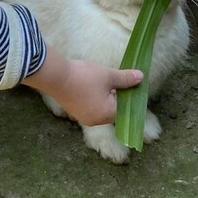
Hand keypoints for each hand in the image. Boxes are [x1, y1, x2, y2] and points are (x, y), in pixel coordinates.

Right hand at [21, 47, 141, 126]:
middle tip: (115, 79)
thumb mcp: (109, 76)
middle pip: (112, 109)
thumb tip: (141, 78)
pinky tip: (90, 83)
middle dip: (116, 95)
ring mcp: (82, 116)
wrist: (55, 76)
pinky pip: (89, 105)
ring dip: (104, 95)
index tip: (129, 83)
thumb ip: (126, 79)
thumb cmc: (85, 77)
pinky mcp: (73, 110)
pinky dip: (93, 96)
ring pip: (100, 106)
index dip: (128, 95)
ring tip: (102, 79)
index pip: (125, 109)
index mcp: (106, 115)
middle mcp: (95, 121)